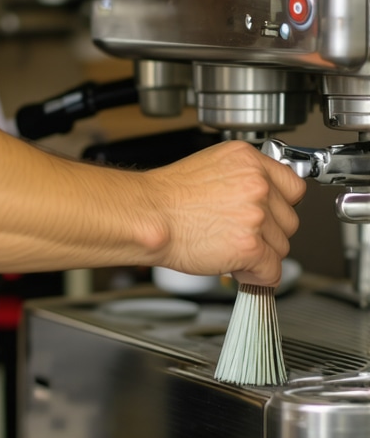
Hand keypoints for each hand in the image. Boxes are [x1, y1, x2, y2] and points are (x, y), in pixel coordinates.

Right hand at [148, 140, 305, 286]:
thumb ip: (241, 181)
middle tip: (239, 235)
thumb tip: (260, 201)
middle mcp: (256, 183)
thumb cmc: (165, 197)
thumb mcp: (209, 169)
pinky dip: (257, 277)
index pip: (292, 186)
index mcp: (247, 160)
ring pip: (282, 247)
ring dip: (261, 255)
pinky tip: (237, 269)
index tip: (269, 216)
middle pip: (288, 220)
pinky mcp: (250, 245)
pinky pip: (272, 272)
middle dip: (268, 233)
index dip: (278, 206)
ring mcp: (256, 214)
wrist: (146, 215)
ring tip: (228, 249)